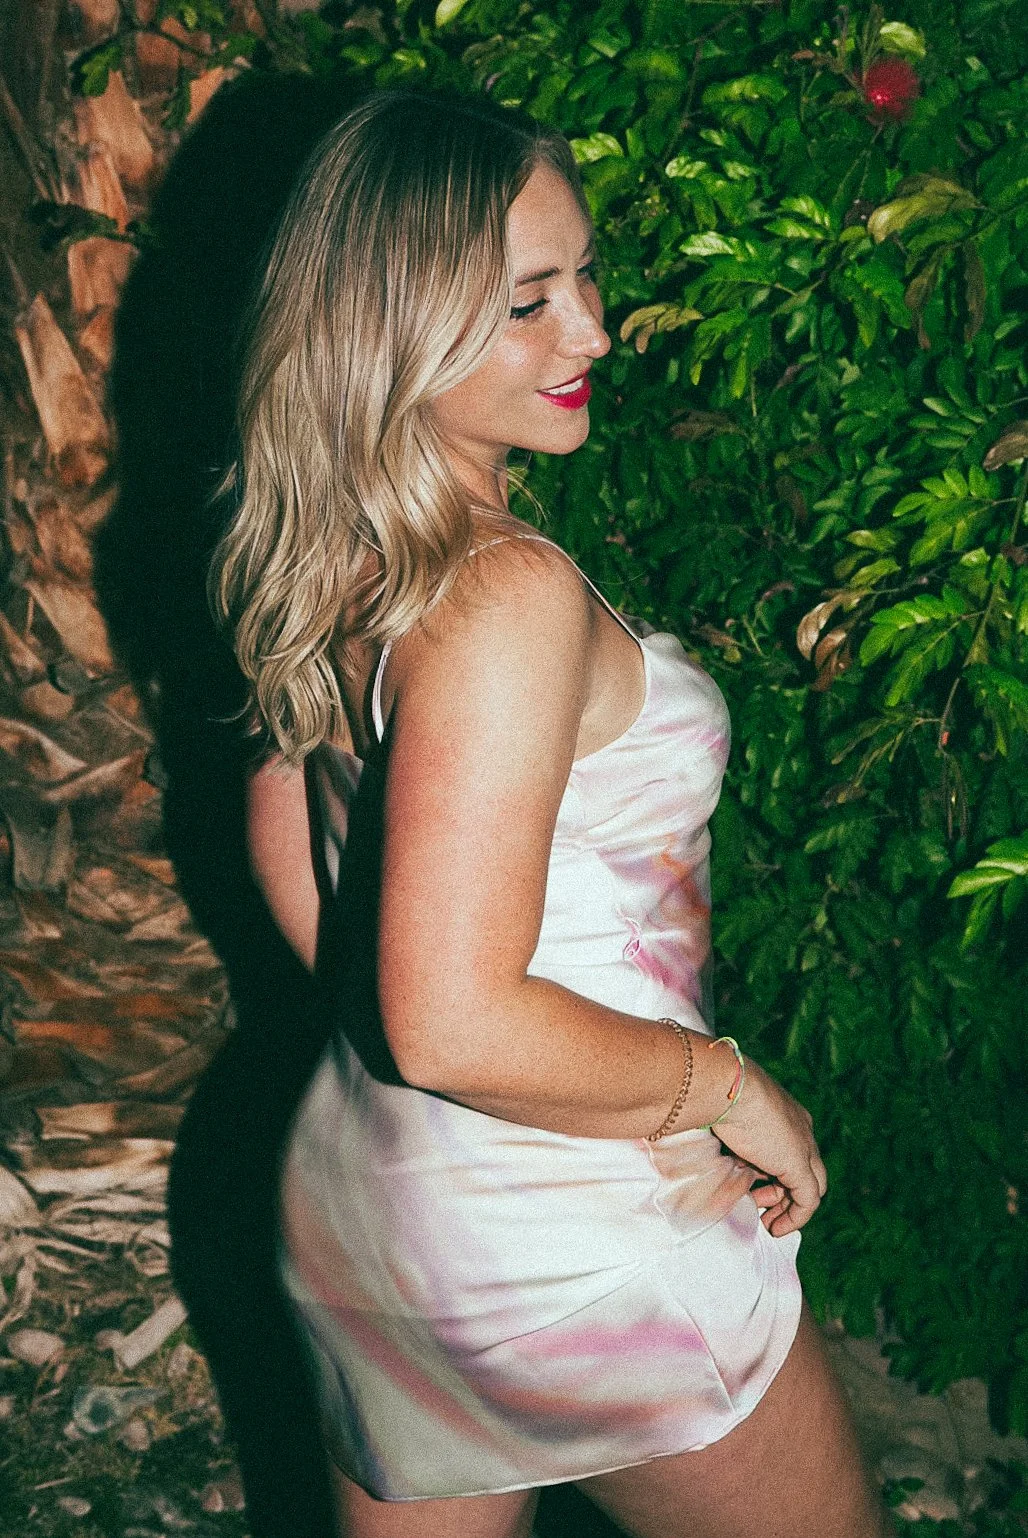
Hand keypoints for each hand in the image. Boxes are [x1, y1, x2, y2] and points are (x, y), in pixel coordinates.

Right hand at [713, 1057, 827, 1236]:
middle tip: (763, 1210)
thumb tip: (710, 1142)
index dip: (777, 1173)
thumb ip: (731, 1132)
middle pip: (807, 1171)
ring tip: (769, 1225)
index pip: (793, 1150)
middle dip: (785, 1194)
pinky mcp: (798, 1165)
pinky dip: (795, 1218)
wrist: (726, 1085)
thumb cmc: (719, 1093)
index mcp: (788, 1114)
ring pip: (811, 1188)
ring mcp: (803, 1147)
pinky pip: (808, 1201)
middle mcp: (801, 1130)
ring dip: (789, 1209)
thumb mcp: (729, 1114)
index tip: (754, 1187)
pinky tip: (777, 1228)